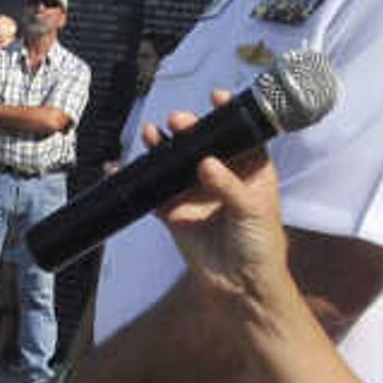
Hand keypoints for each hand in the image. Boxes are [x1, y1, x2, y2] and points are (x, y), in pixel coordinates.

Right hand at [146, 102, 289, 312]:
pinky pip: (152, 190)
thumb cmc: (262, 246)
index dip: (228, 114)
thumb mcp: (253, 211)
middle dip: (188, 128)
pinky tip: (120, 166)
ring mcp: (196, 193)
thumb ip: (229, 186)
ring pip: (174, 162)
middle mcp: (222, 176)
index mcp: (250, 170)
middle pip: (201, 143)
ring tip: (152, 134)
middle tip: (178, 121)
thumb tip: (206, 163)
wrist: (241, 286)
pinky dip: (136, 177)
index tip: (216, 96)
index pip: (239, 134)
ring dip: (161, 146)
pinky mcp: (174, 212)